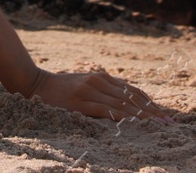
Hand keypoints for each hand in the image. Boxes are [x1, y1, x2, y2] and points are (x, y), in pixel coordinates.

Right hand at [28, 68, 173, 121]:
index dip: (149, 101)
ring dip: (141, 116)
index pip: (131, 90)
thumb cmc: (60, 87)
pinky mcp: (80, 103)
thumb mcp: (84, 82)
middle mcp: (96, 81)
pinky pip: (106, 111)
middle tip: (166, 121)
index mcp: (100, 77)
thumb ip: (102, 88)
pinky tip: (132, 123)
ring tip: (156, 124)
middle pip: (130, 98)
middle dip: (151, 110)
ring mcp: (88, 92)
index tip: (162, 112)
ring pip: (121, 105)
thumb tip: (126, 100)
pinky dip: (121, 117)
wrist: (34, 84)